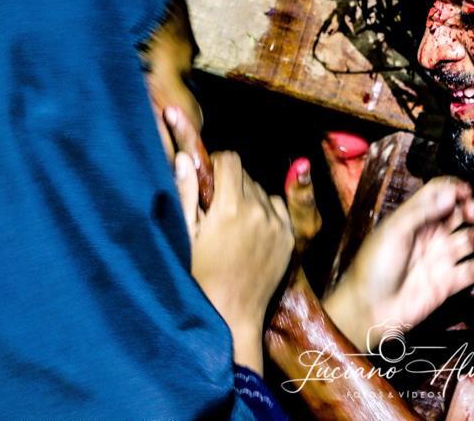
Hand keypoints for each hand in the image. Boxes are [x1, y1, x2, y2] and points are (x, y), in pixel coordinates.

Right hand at [167, 107, 294, 373]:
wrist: (230, 315)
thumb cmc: (198, 278)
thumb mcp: (186, 235)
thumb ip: (187, 193)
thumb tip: (184, 157)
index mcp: (230, 207)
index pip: (230, 159)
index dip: (216, 163)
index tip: (207, 177)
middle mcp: (258, 211)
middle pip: (246, 175)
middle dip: (230, 183)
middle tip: (215, 206)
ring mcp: (278, 225)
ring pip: (263, 191)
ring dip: (249, 197)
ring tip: (233, 221)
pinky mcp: (289, 238)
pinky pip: (279, 208)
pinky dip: (267, 211)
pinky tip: (251, 229)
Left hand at [324, 176, 473, 350]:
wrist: (369, 309)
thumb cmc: (374, 266)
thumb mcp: (394, 230)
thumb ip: (422, 211)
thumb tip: (450, 194)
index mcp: (414, 219)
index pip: (438, 195)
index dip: (454, 189)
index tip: (466, 191)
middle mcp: (429, 236)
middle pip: (457, 215)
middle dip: (470, 209)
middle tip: (473, 212)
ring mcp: (439, 259)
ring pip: (468, 240)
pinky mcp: (447, 283)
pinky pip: (471, 270)